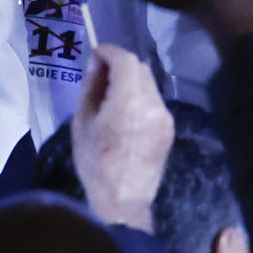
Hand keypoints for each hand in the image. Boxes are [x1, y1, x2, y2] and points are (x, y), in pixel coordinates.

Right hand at [71, 46, 172, 230]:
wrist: (124, 200)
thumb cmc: (95, 163)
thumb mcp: (83, 122)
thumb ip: (92, 87)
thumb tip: (96, 64)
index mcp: (129, 101)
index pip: (125, 60)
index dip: (109, 52)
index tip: (95, 54)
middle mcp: (152, 104)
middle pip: (140, 68)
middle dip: (120, 64)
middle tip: (100, 73)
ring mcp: (164, 116)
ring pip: (149, 83)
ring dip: (130, 80)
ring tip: (111, 94)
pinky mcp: (169, 128)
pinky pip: (153, 100)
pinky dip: (139, 96)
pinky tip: (124, 112)